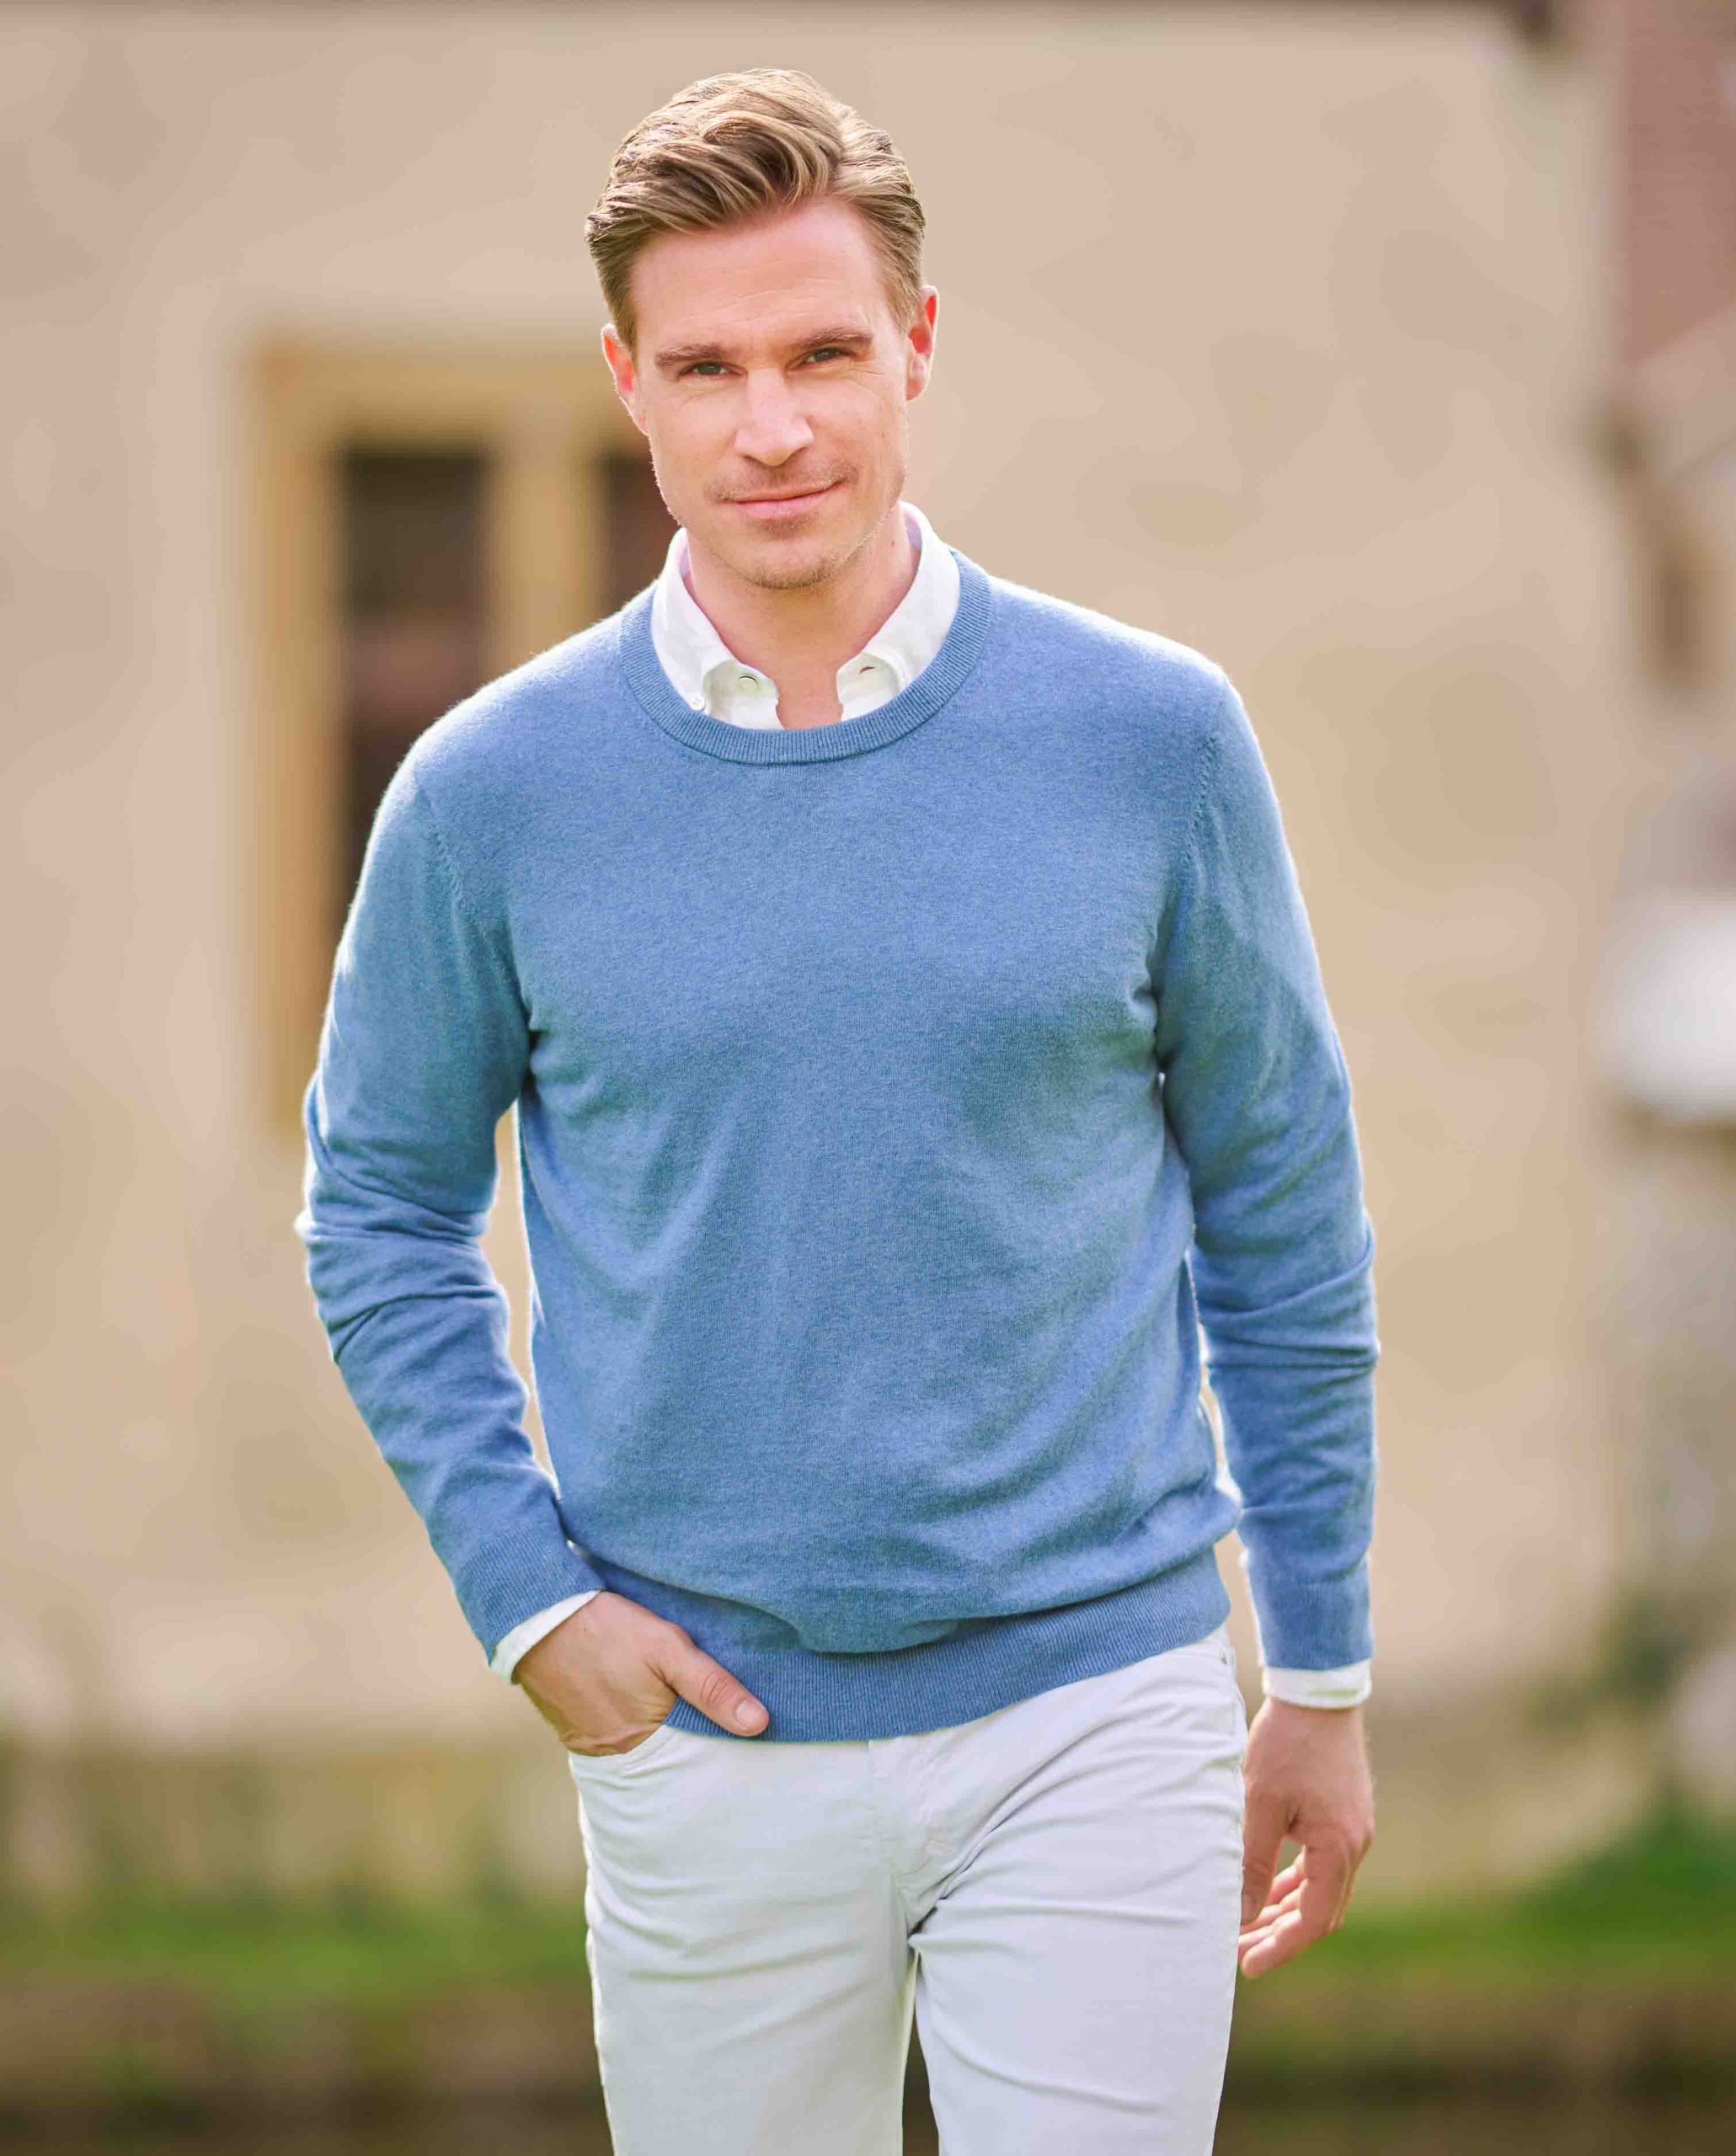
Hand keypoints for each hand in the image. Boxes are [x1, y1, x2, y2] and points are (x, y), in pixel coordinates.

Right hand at [515, 1590, 770, 1754]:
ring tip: (678, 1707)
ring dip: (660, 1731)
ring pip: (643, 1746)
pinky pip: (615, 1738)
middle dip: (690, 1739)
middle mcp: (618, 1754)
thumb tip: (759, 1723)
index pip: (696, 1754)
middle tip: (717, 1718)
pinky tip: (640, 1702)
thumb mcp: (667, 1648)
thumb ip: (712, 1686)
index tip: (746, 1726)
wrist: (534, 1615)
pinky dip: (632, 1725)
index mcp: (646, 1738)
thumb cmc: (605, 1629)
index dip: (719, 1739)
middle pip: (669, 1755)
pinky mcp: (574, 1732)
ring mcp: (592, 1746)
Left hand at [1237, 1697, 1374, 1978]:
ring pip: (1320, 1888)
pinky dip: (1294, 1880)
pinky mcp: (1343, 1813)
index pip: (1312, 1920)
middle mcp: (1354, 1845)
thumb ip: (1252, 1862)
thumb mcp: (1260, 1803)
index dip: (1280, 1947)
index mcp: (1339, 1848)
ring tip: (1246, 1924)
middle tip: (1239, 1950)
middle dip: (1279, 1933)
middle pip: (1319, 1910)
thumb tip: (1242, 1915)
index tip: (1247, 1966)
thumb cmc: (1287, 1744)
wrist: (1316, 1691)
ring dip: (1285, 1908)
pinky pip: (1320, 1863)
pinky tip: (1267, 1886)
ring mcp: (1352, 1829)